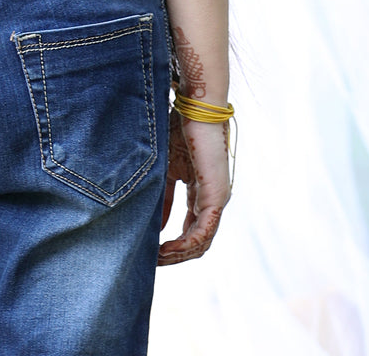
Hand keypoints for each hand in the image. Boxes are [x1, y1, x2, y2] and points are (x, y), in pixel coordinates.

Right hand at [157, 105, 230, 264]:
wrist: (196, 107)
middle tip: (151, 262)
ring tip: (156, 259)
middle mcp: (214, 201)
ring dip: (178, 254)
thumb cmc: (180, 129)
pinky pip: (203, 232)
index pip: (191, 230)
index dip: (172, 245)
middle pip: (197, 242)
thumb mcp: (166, 169)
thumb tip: (157, 227)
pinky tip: (167, 248)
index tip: (151, 253)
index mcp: (202, 194)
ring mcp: (218, 200)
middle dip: (174, 255)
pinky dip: (185, 244)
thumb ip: (163, 198)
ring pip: (201, 242)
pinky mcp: (216, 196)